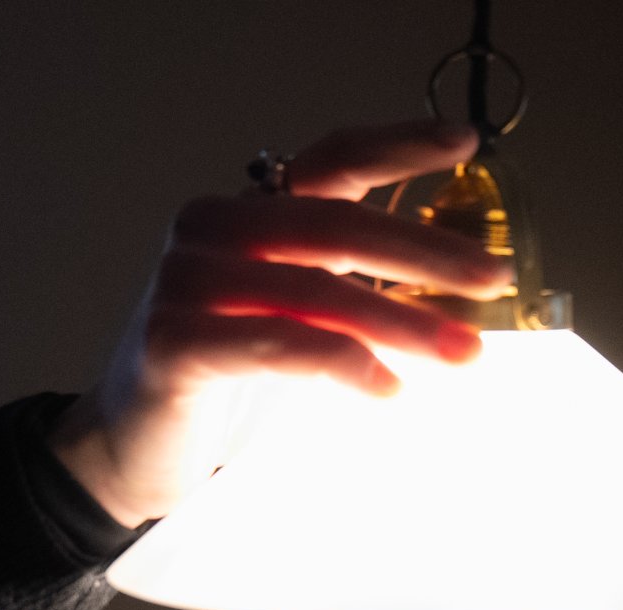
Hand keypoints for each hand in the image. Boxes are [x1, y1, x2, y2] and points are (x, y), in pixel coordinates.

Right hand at [49, 120, 513, 527]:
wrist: (131, 452)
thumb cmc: (220, 386)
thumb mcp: (287, 318)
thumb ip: (338, 287)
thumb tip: (448, 294)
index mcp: (241, 214)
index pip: (327, 163)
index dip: (396, 148)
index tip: (463, 144)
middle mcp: (208, 233)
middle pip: (335, 224)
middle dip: (424, 251)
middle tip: (491, 277)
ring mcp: (185, 285)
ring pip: (316, 288)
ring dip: (402, 320)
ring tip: (462, 352)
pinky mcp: (173, 344)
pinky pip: (279, 343)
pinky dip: (343, 363)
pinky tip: (388, 389)